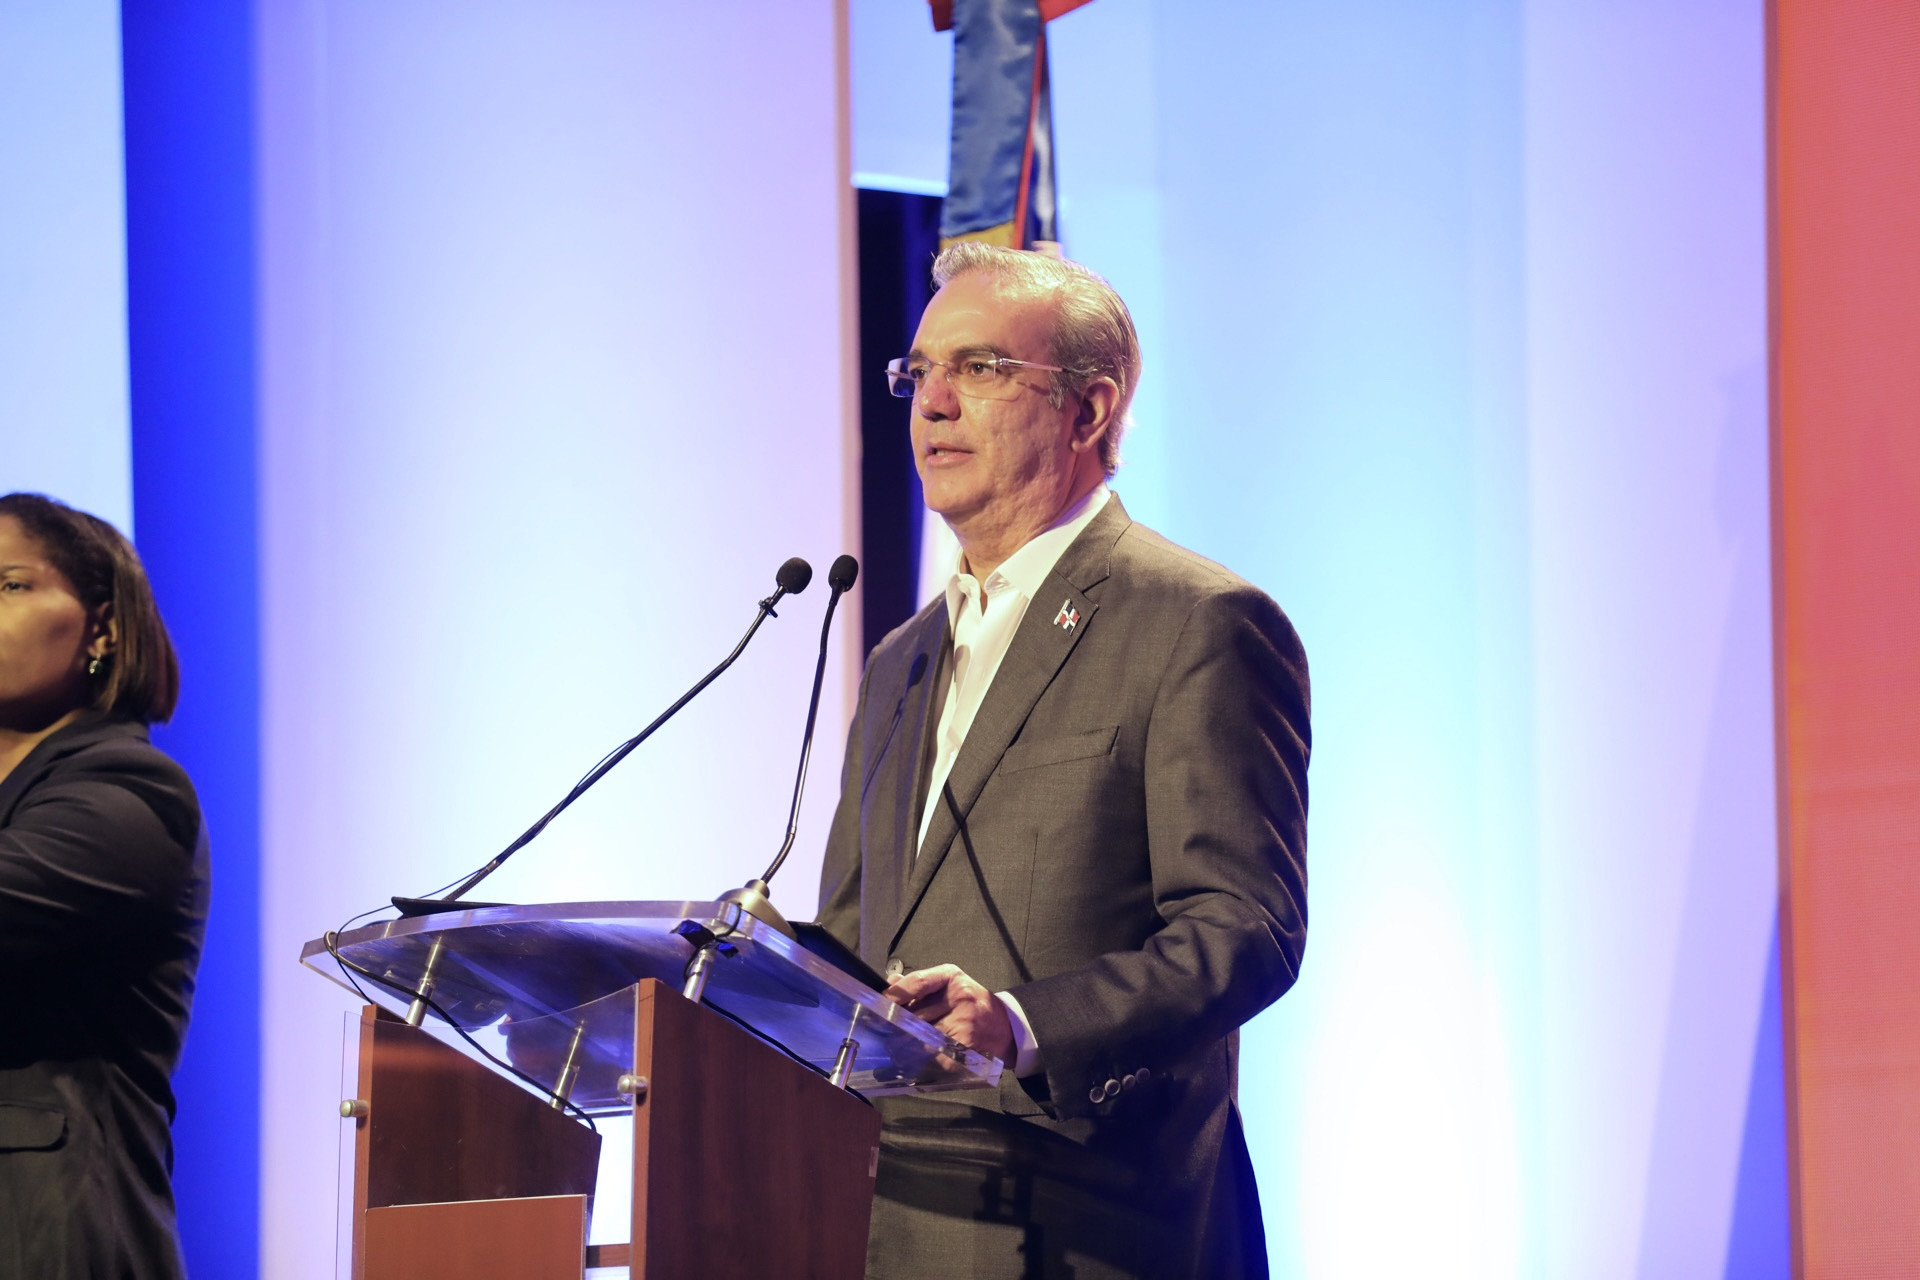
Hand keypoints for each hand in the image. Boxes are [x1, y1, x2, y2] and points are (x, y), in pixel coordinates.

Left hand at [885, 964, 1014, 1064]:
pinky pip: (934, 1056)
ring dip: (904, 1045)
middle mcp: (960, 997)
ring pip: (921, 1037)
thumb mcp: (950, 984)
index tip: (877, 1006)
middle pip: (915, 1014)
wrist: (1007, 1027)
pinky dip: (921, 1060)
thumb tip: (890, 983)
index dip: (894, 995)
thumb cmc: (973, 1004)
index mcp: (952, 978)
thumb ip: (921, 984)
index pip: (918, 983)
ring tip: (895, 1049)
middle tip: (882, 1033)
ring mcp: (964, 1023)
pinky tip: (914, 1061)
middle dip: (897, 1026)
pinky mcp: (966, 1047)